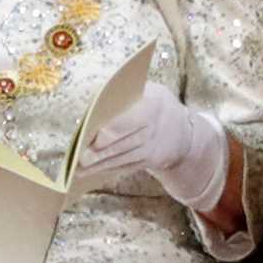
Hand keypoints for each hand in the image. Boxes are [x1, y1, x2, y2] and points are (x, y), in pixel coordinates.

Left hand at [75, 82, 227, 209]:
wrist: (182, 128)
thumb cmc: (154, 102)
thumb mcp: (148, 90)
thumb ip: (125, 95)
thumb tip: (93, 99)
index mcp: (154, 104)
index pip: (132, 119)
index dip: (113, 130)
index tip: (96, 138)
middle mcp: (155, 128)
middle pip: (126, 142)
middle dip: (102, 152)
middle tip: (82, 158)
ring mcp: (153, 148)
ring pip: (124, 158)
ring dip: (101, 165)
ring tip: (80, 170)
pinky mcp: (150, 161)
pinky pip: (127, 166)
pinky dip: (110, 170)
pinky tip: (93, 172)